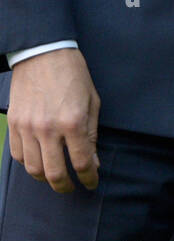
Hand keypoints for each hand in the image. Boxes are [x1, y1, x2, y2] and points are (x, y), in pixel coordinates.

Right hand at [7, 47, 100, 191]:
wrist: (43, 52)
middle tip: (72, 187)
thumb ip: (92, 134)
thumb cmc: (73, 74)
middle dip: (66, 186)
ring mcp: (28, 127)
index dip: (89, 178)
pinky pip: (18, 155)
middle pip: (55, 173)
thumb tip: (93, 161)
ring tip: (55, 177)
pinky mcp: (14, 123)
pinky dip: (28, 164)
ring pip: (33, 169)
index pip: (82, 163)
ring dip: (45, 179)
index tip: (91, 183)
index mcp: (73, 122)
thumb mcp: (92, 101)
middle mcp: (49, 128)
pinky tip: (38, 162)